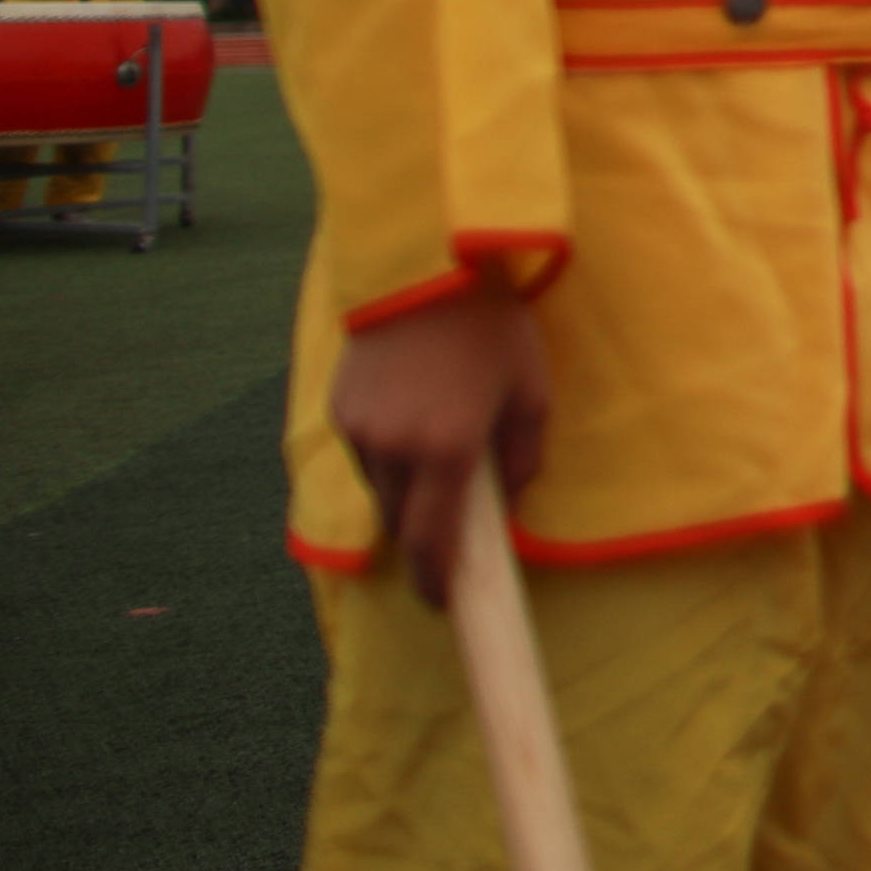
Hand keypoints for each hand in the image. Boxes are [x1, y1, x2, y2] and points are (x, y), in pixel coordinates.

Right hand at [330, 282, 550, 609]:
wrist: (427, 264)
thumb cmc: (493, 327)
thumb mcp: (531, 390)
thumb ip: (522, 458)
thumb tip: (508, 507)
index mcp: (444, 449)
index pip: (432, 541)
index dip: (436, 582)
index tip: (445, 605)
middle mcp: (392, 447)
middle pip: (400, 521)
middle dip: (424, 534)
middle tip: (453, 534)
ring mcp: (358, 427)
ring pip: (378, 489)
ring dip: (405, 491)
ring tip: (440, 454)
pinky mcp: (339, 407)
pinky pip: (364, 453)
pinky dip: (387, 456)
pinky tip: (414, 423)